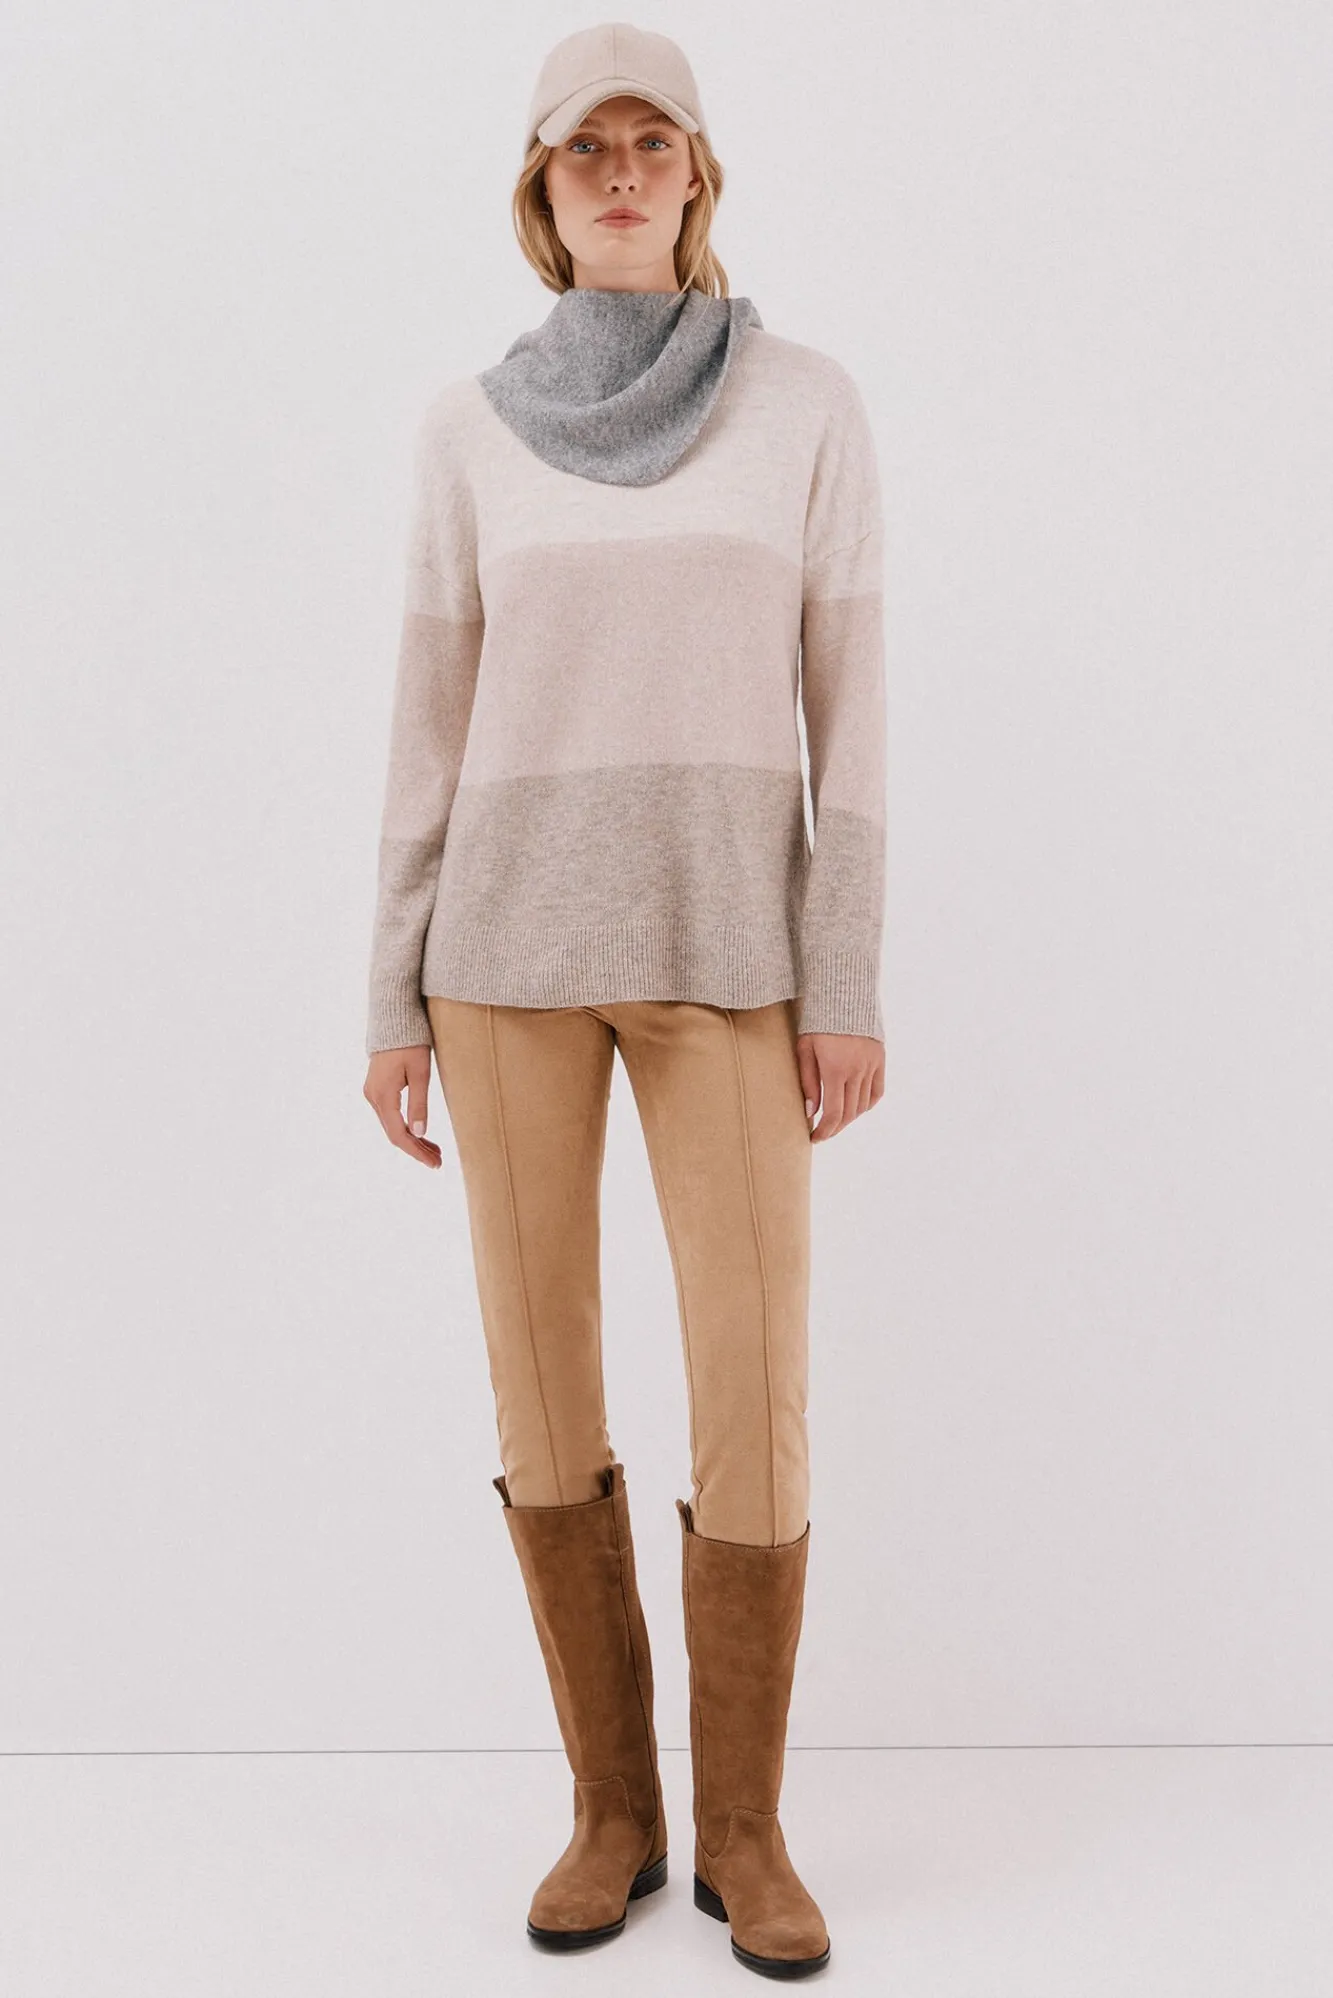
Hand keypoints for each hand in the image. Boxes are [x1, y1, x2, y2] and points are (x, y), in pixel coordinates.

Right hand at [363, 1044, 441, 1167]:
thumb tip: (419, 1133)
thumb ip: (419, 1104)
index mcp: (383, 1095)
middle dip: (416, 1149)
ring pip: (392, 1125)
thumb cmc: (411, 1042)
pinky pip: (390, 1115)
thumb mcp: (420, 1073)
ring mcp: (373, 1092)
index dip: (417, 1152)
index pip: (399, 1134)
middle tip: (439, 1161)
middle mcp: (373, 1097)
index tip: (435, 1164)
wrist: (393, 1018)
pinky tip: (420, 1134)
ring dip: (412, 1139)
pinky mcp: (377, 1087)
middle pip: (394, 1133)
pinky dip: (405, 1126)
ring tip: (435, 1151)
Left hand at [795, 1032, 884, 1143]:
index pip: (833, 1113)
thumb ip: (808, 1082)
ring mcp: (871, 1065)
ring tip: (836, 1120)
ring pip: (863, 1105)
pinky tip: (855, 1107)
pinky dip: (867, 1104)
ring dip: (850, 1118)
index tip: (814, 1138)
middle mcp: (856, 1070)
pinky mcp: (880, 1059)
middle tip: (823, 1133)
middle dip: (835, 1128)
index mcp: (835, 1069)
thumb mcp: (805, 1049)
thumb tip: (810, 1112)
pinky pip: (877, 1091)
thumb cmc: (816, 1021)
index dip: (824, 1131)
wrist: (844, 994)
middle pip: (849, 1113)